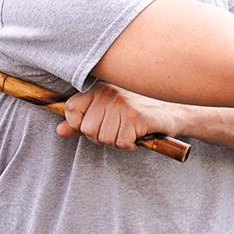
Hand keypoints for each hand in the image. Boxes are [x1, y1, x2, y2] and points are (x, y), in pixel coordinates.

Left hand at [57, 81, 181, 151]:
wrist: (173, 111)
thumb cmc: (138, 111)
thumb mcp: (108, 112)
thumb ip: (82, 121)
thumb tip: (59, 131)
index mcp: (98, 88)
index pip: (70, 109)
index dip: (78, 124)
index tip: (96, 124)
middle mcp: (108, 93)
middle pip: (87, 129)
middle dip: (102, 136)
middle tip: (119, 129)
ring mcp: (122, 104)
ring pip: (104, 138)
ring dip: (117, 141)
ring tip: (130, 130)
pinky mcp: (136, 117)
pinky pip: (122, 143)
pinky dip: (131, 144)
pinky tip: (139, 134)